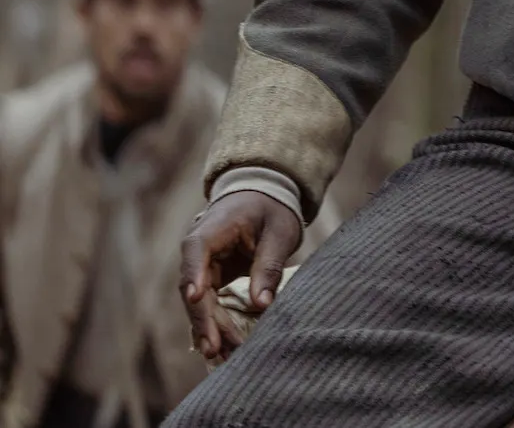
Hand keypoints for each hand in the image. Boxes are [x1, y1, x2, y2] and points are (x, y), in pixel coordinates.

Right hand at [181, 191, 301, 360]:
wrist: (265, 197)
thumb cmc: (272, 209)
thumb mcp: (279, 232)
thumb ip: (268, 265)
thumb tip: (262, 304)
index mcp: (211, 230)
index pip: (196, 251)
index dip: (195, 275)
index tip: (198, 298)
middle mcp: (198, 252)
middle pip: (195, 288)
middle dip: (205, 320)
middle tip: (215, 348)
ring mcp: (202, 268)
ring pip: (200, 303)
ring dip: (210, 329)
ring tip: (221, 356)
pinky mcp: (211, 280)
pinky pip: (210, 305)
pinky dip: (217, 325)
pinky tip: (222, 349)